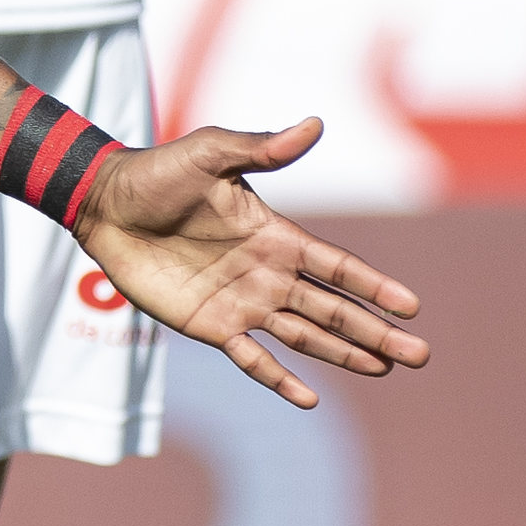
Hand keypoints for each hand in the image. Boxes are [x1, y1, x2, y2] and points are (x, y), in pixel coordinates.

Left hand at [70, 117, 430, 408]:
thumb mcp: (212, 152)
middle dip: (376, 330)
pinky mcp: (209, 327)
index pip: (336, 266)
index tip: (412, 306)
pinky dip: (279, 379)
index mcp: (276, 234)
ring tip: (385, 369)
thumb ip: (262, 148)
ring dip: (345, 353)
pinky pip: (251, 360)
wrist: (106, 204)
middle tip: (420, 354)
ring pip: (305, 336)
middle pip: (332, 309)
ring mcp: (242, 303)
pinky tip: (308, 400)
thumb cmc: (159, 172)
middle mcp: (268, 273)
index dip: (374, 286)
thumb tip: (315, 125)